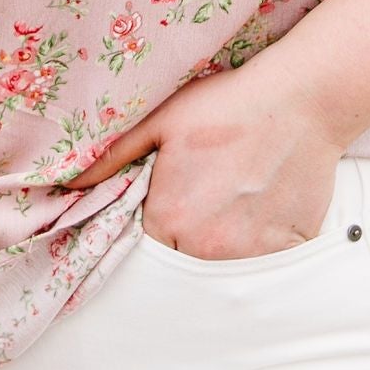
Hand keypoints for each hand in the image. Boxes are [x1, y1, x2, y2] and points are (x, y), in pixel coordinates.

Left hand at [83, 66, 346, 260]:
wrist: (302, 99)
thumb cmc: (230, 105)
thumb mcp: (162, 121)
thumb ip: (111, 157)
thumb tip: (67, 184)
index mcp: (171, 218)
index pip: (147, 250)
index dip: (156, 228)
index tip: (170, 207)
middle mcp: (208, 247)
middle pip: (184, 264)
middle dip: (187, 242)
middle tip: (205, 203)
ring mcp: (252, 254)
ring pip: (224, 271)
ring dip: (223, 249)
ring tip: (234, 205)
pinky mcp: (288, 251)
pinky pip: (266, 268)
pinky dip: (261, 249)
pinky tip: (262, 211)